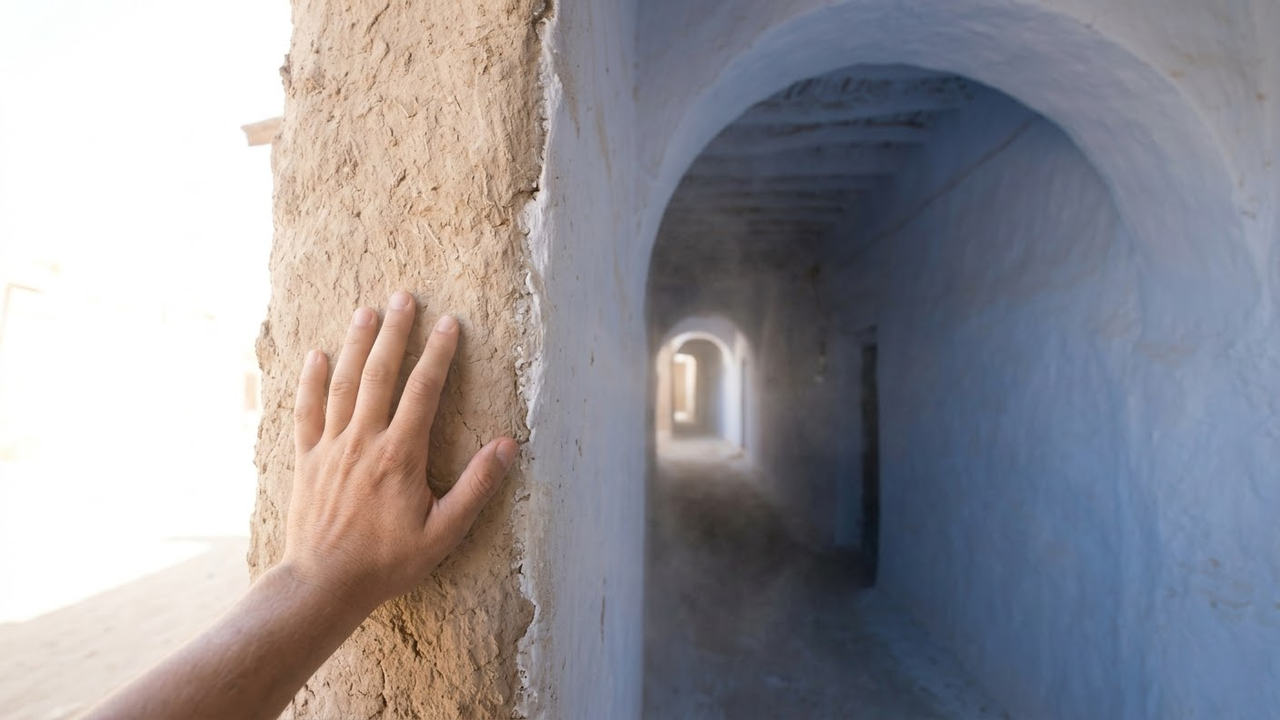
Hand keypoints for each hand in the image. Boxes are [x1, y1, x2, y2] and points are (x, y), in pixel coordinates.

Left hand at [282, 290, 516, 612]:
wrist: (323, 584)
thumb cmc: (388, 562)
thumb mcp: (444, 531)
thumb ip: (476, 486)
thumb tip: (506, 446)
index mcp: (400, 454)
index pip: (424, 390)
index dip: (438, 353)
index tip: (449, 323)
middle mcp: (364, 441)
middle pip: (381, 374)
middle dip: (396, 332)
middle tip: (406, 296)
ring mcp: (332, 448)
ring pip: (344, 383)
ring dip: (357, 344)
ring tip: (368, 311)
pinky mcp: (308, 461)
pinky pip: (308, 411)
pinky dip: (311, 381)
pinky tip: (318, 356)